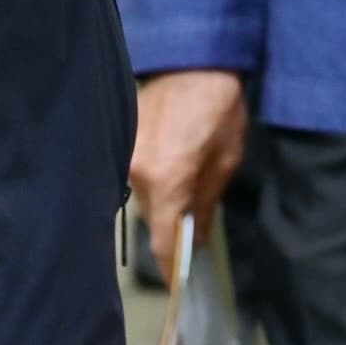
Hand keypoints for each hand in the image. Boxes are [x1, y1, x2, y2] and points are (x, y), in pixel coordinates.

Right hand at [126, 70, 249, 278]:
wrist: (195, 58)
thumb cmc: (220, 108)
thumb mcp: (226, 161)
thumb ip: (206, 204)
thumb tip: (197, 239)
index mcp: (166, 180)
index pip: (162, 241)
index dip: (170, 268)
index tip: (176, 286)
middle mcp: (136, 172)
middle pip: (150, 219)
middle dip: (170, 229)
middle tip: (189, 235)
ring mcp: (123, 155)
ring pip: (140, 198)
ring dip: (160, 204)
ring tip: (182, 198)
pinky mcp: (119, 140)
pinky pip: (133, 175)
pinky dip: (151, 182)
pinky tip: (168, 173)